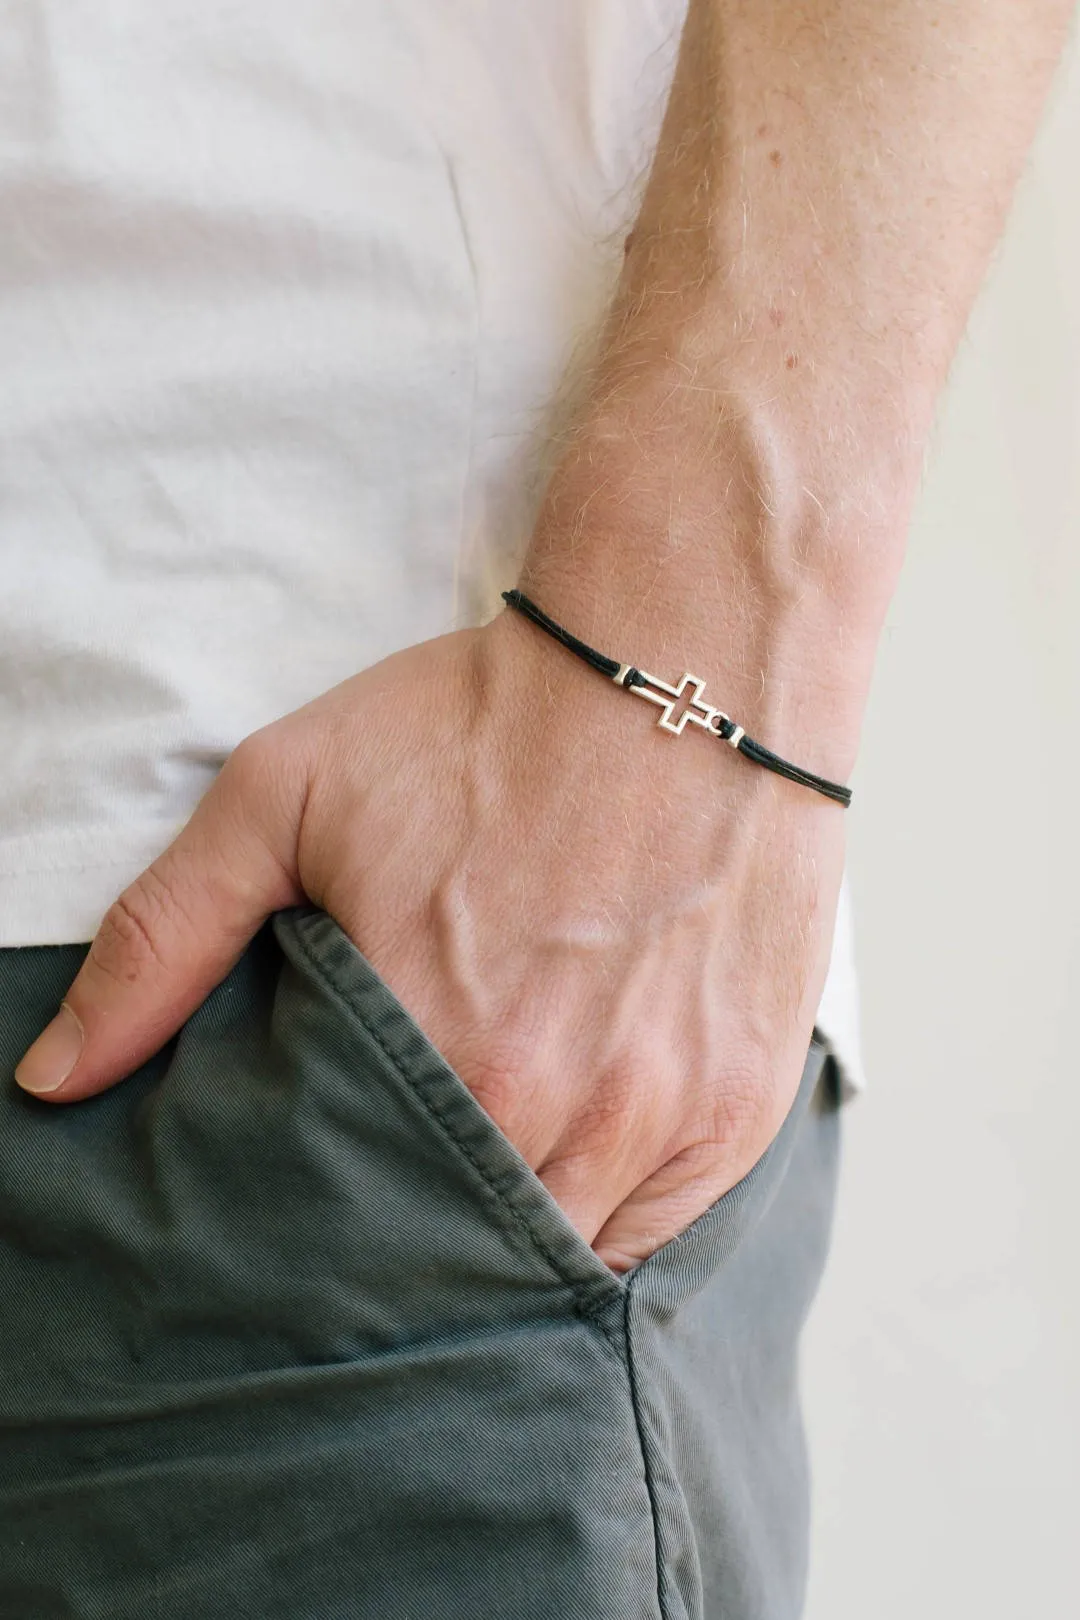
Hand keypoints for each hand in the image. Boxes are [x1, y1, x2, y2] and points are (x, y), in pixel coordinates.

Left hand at [14, 602, 847, 1270]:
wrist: (681, 671)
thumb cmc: (486, 726)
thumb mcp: (288, 794)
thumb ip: (165, 938)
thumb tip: (56, 1074)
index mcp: (434, 1043)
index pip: (346, 1223)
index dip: (318, 1233)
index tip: (306, 1210)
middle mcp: (555, 1103)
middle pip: (455, 1253)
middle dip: (409, 1245)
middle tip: (384, 1198)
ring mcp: (662, 1112)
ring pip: (559, 1259)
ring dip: (503, 1240)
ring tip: (468, 1187)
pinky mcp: (740, 1103)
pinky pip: (658, 1230)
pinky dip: (603, 1220)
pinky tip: (565, 1162)